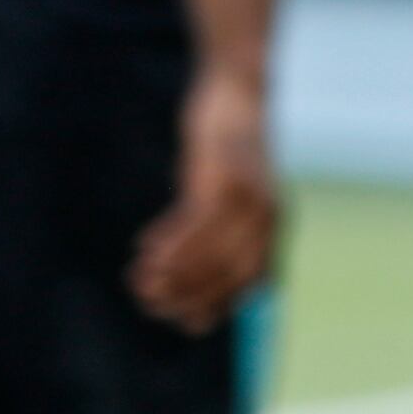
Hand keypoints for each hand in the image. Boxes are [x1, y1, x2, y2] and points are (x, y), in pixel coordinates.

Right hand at [131, 71, 280, 330]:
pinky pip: (192, 224)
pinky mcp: (221, 178)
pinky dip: (167, 241)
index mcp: (273, 222)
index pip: (250, 280)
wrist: (237, 91)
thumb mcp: (233, 190)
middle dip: (187, 295)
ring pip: (207, 252)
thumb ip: (224, 227)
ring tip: (139, 281)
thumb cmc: (230, 146)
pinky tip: (144, 248)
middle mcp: (265, 215)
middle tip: (151, 304)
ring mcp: (245, 197)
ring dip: (170, 273)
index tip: (188, 323)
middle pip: (227, 273)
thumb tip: (202, 266)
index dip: (218, 304)